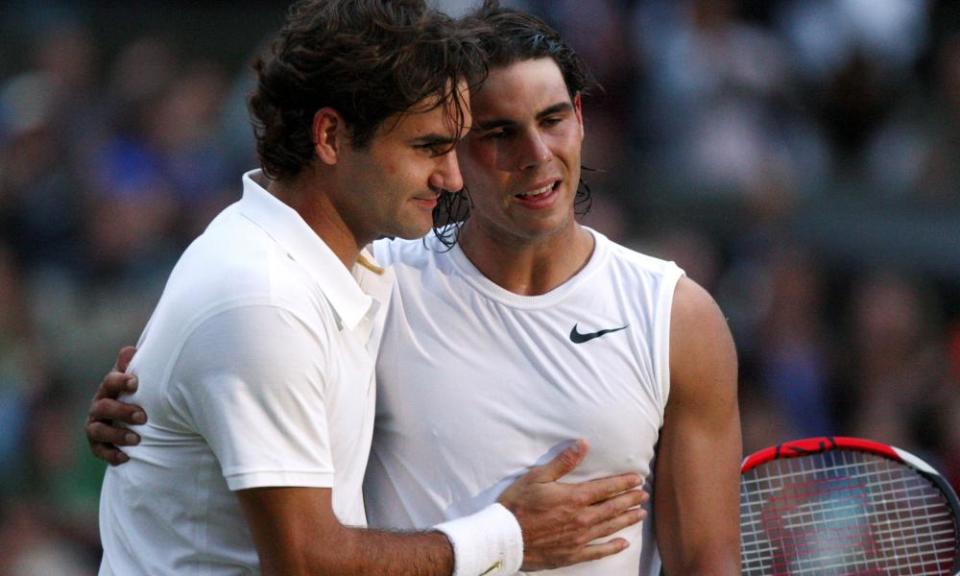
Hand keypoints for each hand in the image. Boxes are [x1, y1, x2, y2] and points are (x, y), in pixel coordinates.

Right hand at [85, 346, 145, 464]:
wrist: (131, 419)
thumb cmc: (136, 394)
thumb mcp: (134, 379)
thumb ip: (132, 366)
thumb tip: (130, 350)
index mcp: (109, 388)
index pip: (109, 382)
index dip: (120, 381)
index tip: (135, 383)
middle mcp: (98, 406)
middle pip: (103, 407)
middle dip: (122, 412)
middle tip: (143, 417)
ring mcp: (96, 426)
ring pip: (98, 430)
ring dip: (116, 435)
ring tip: (136, 440)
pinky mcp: (97, 445)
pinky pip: (99, 451)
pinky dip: (111, 455)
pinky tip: (126, 458)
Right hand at [498, 440, 648, 570]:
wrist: (505, 537)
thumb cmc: (518, 504)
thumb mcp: (537, 477)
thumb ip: (563, 462)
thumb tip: (583, 444)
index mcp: (575, 498)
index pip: (607, 488)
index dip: (624, 483)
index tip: (637, 479)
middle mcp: (582, 518)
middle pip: (613, 507)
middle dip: (630, 500)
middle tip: (643, 495)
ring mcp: (579, 538)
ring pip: (610, 527)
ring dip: (627, 519)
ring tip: (640, 514)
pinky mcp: (572, 554)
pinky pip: (598, 551)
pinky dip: (613, 547)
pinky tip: (623, 544)